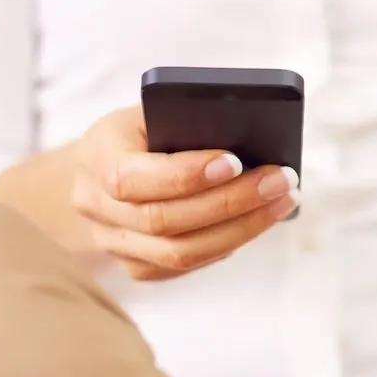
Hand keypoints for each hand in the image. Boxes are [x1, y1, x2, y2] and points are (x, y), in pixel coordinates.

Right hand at [69, 107, 299, 280]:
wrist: (109, 161)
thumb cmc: (148, 126)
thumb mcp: (158, 110)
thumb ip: (190, 122)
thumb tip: (251, 138)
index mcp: (96, 154)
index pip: (132, 177)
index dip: (185, 175)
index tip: (236, 162)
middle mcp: (93, 204)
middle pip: (163, 220)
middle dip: (231, 201)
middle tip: (280, 182)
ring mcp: (111, 241)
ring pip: (178, 253)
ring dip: (240, 229)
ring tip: (283, 202)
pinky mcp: (134, 265)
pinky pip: (183, 267)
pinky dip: (226, 245)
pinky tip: (258, 221)